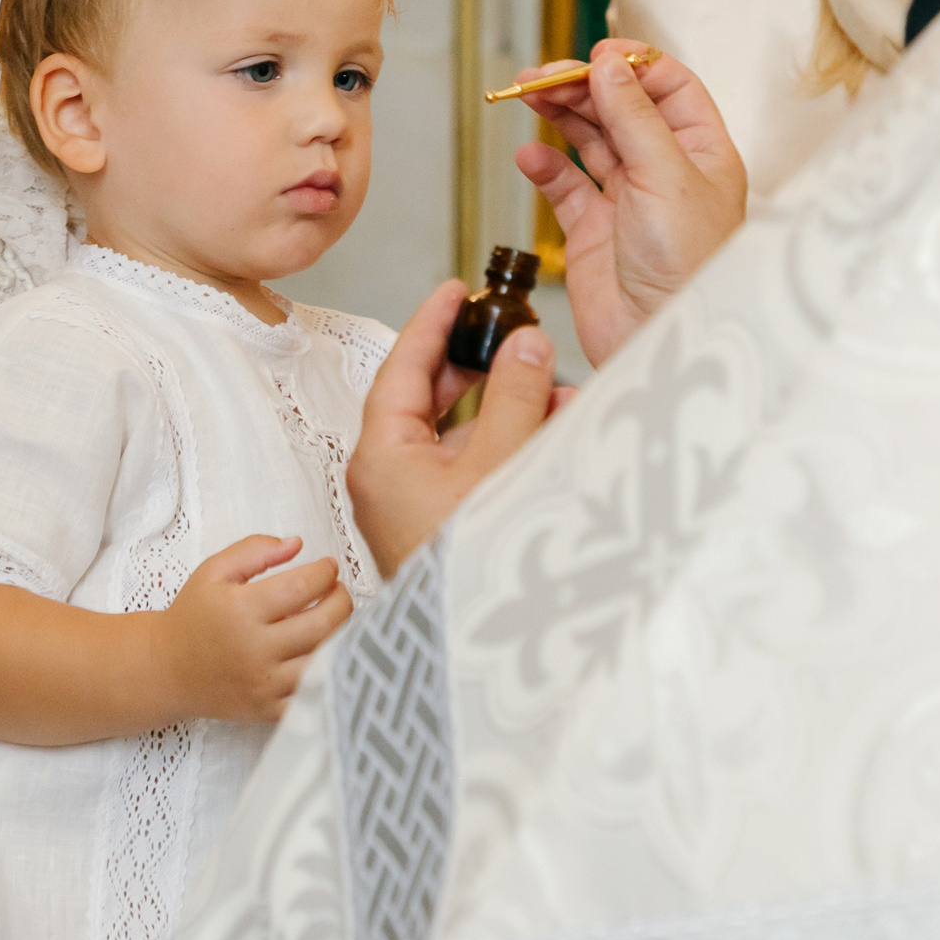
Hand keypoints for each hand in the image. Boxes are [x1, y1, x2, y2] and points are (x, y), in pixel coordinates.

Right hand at [156, 534, 351, 722]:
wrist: (167, 669)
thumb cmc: (194, 615)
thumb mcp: (214, 571)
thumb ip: (255, 550)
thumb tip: (297, 544)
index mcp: (241, 610)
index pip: (302, 586)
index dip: (325, 572)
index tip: (328, 567)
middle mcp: (254, 649)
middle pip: (322, 625)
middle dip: (342, 601)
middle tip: (338, 591)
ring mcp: (263, 684)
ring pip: (324, 661)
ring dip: (342, 636)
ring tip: (335, 619)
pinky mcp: (268, 710)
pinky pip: (312, 696)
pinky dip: (328, 675)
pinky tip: (326, 654)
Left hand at [346, 283, 571, 575]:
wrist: (476, 650)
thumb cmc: (471, 563)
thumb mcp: (499, 464)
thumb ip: (515, 397)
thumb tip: (525, 343)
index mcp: (382, 454)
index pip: (402, 368)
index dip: (430, 322)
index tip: (455, 288)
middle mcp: (392, 476)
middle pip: (431, 398)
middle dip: (479, 365)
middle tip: (509, 330)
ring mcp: (418, 504)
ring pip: (462, 434)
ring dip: (508, 406)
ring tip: (557, 384)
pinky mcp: (446, 525)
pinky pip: (476, 467)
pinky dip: (512, 443)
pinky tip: (554, 429)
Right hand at [513, 38, 746, 365]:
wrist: (660, 340)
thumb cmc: (689, 268)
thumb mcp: (666, 176)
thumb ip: (633, 116)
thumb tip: (611, 65)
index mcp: (701, 152)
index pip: (668, 87)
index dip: (633, 65)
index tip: (596, 55)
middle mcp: (664, 171)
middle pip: (620, 108)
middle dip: (582, 86)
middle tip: (543, 75)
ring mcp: (626, 200)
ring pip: (588, 140)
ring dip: (559, 114)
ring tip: (527, 95)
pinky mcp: (592, 230)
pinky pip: (563, 186)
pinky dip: (544, 166)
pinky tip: (530, 154)